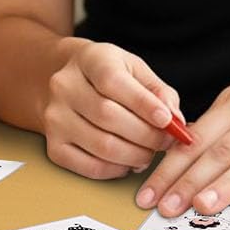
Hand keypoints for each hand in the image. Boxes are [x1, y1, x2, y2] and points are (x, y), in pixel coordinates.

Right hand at [43, 40, 181, 179]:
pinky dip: (116, 170)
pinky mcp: (53, 146)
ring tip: (149, 152)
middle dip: (146, 135)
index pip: (113, 80)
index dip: (142, 103)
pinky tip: (128, 162)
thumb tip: (176, 120)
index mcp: (89, 59)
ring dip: (135, 155)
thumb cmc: (108, 76)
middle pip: (108, 116)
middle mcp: (65, 86)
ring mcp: (55, 117)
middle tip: (166, 142)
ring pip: (101, 145)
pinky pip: (89, 167)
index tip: (167, 120)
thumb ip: (159, 91)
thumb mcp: (135, 70)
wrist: (67, 83)